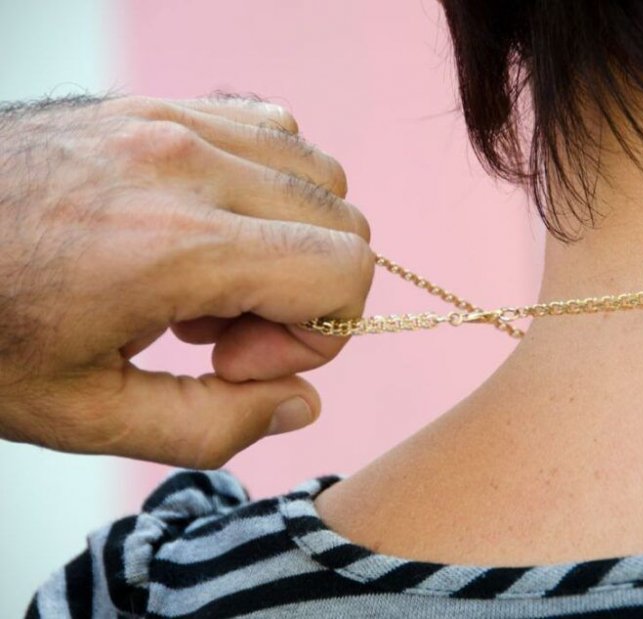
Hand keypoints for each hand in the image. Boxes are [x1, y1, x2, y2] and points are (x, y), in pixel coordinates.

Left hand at [0, 95, 373, 466]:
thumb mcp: (85, 415)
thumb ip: (213, 426)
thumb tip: (299, 403)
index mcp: (175, 246)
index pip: (345, 268)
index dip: (320, 334)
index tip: (239, 360)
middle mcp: (186, 164)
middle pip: (344, 220)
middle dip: (307, 291)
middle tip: (221, 328)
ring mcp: (170, 120)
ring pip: (316, 171)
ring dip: (288, 236)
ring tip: (207, 275)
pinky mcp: (154, 104)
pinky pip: (268, 127)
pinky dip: (266, 185)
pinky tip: (204, 226)